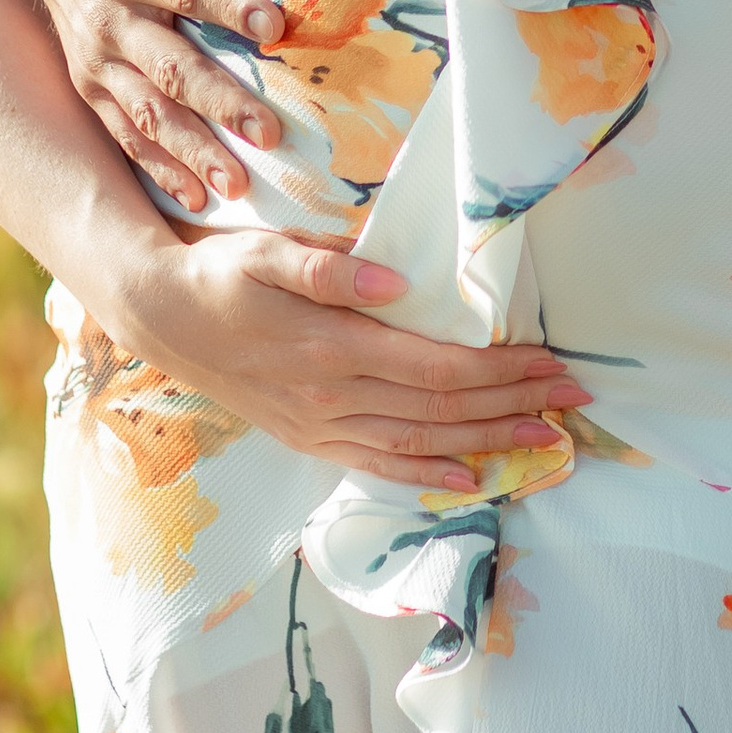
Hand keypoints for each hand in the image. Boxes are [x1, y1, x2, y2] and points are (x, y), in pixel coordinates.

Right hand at [14, 0, 289, 217]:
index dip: (225, 4)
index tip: (276, 24)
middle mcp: (103, 18)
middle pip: (168, 65)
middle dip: (219, 101)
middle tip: (273, 131)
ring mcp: (95, 59)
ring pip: (148, 112)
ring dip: (193, 149)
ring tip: (241, 184)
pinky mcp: (92, 85)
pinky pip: (126, 133)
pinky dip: (158, 167)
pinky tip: (196, 199)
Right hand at [107, 225, 588, 492]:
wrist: (157, 315)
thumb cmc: (219, 273)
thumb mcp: (266, 251)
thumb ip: (329, 267)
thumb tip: (397, 283)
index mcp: (331, 347)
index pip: (437, 367)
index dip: (502, 369)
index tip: (553, 361)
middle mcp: (330, 398)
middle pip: (441, 409)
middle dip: (514, 405)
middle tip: (574, 399)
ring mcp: (318, 426)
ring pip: (418, 443)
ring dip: (486, 443)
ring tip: (545, 441)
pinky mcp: (307, 439)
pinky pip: (376, 465)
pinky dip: (425, 476)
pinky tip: (467, 481)